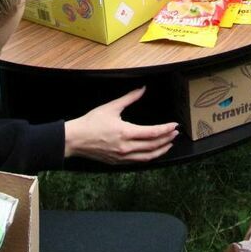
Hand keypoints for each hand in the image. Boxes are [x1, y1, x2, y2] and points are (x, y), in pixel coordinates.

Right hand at [63, 87, 178, 163]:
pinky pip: (138, 161)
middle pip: (153, 146)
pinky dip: (149, 157)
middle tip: (175, 133)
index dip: (166, 129)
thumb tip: (142, 88)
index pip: (153, 133)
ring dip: (161, 150)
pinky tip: (153, 152)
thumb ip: (129, 98)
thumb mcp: (111, 107)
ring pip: (147, 157)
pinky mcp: (118, 162)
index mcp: (126, 133)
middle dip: (167, 139)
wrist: (75, 139)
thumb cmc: (91, 122)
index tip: (174, 125)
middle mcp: (126, 147)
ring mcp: (122, 157)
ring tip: (169, 144)